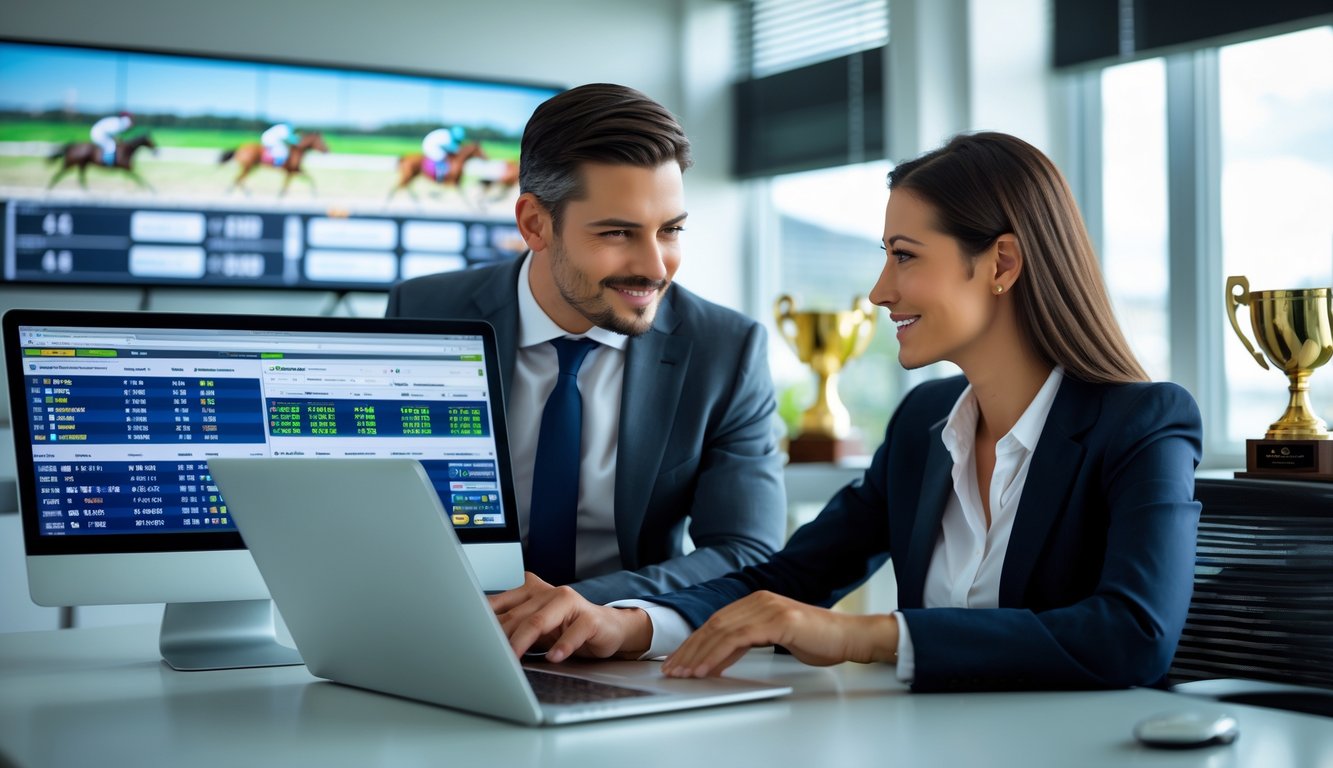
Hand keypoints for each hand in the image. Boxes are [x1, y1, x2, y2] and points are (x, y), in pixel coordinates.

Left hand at [487, 572, 652, 661]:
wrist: (607, 627)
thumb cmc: (566, 627)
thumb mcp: (536, 625)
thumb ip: (511, 626)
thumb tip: (477, 639)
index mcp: (530, 590)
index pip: (500, 605)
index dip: (483, 623)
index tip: (468, 639)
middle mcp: (548, 592)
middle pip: (517, 616)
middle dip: (499, 638)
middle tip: (486, 656)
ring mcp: (570, 603)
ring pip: (539, 621)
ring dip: (523, 641)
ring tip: (512, 658)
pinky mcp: (589, 618)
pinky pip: (573, 632)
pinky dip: (562, 646)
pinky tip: (553, 657)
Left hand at [660, 591, 897, 677]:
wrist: (849, 637)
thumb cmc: (817, 640)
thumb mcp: (775, 639)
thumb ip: (748, 641)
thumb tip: (718, 657)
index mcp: (757, 600)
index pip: (716, 621)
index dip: (694, 641)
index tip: (678, 660)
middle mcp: (759, 599)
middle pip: (713, 625)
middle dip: (689, 649)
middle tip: (672, 669)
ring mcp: (767, 607)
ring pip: (721, 631)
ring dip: (698, 654)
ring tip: (683, 672)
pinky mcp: (776, 620)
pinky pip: (737, 638)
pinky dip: (717, 655)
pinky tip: (706, 669)